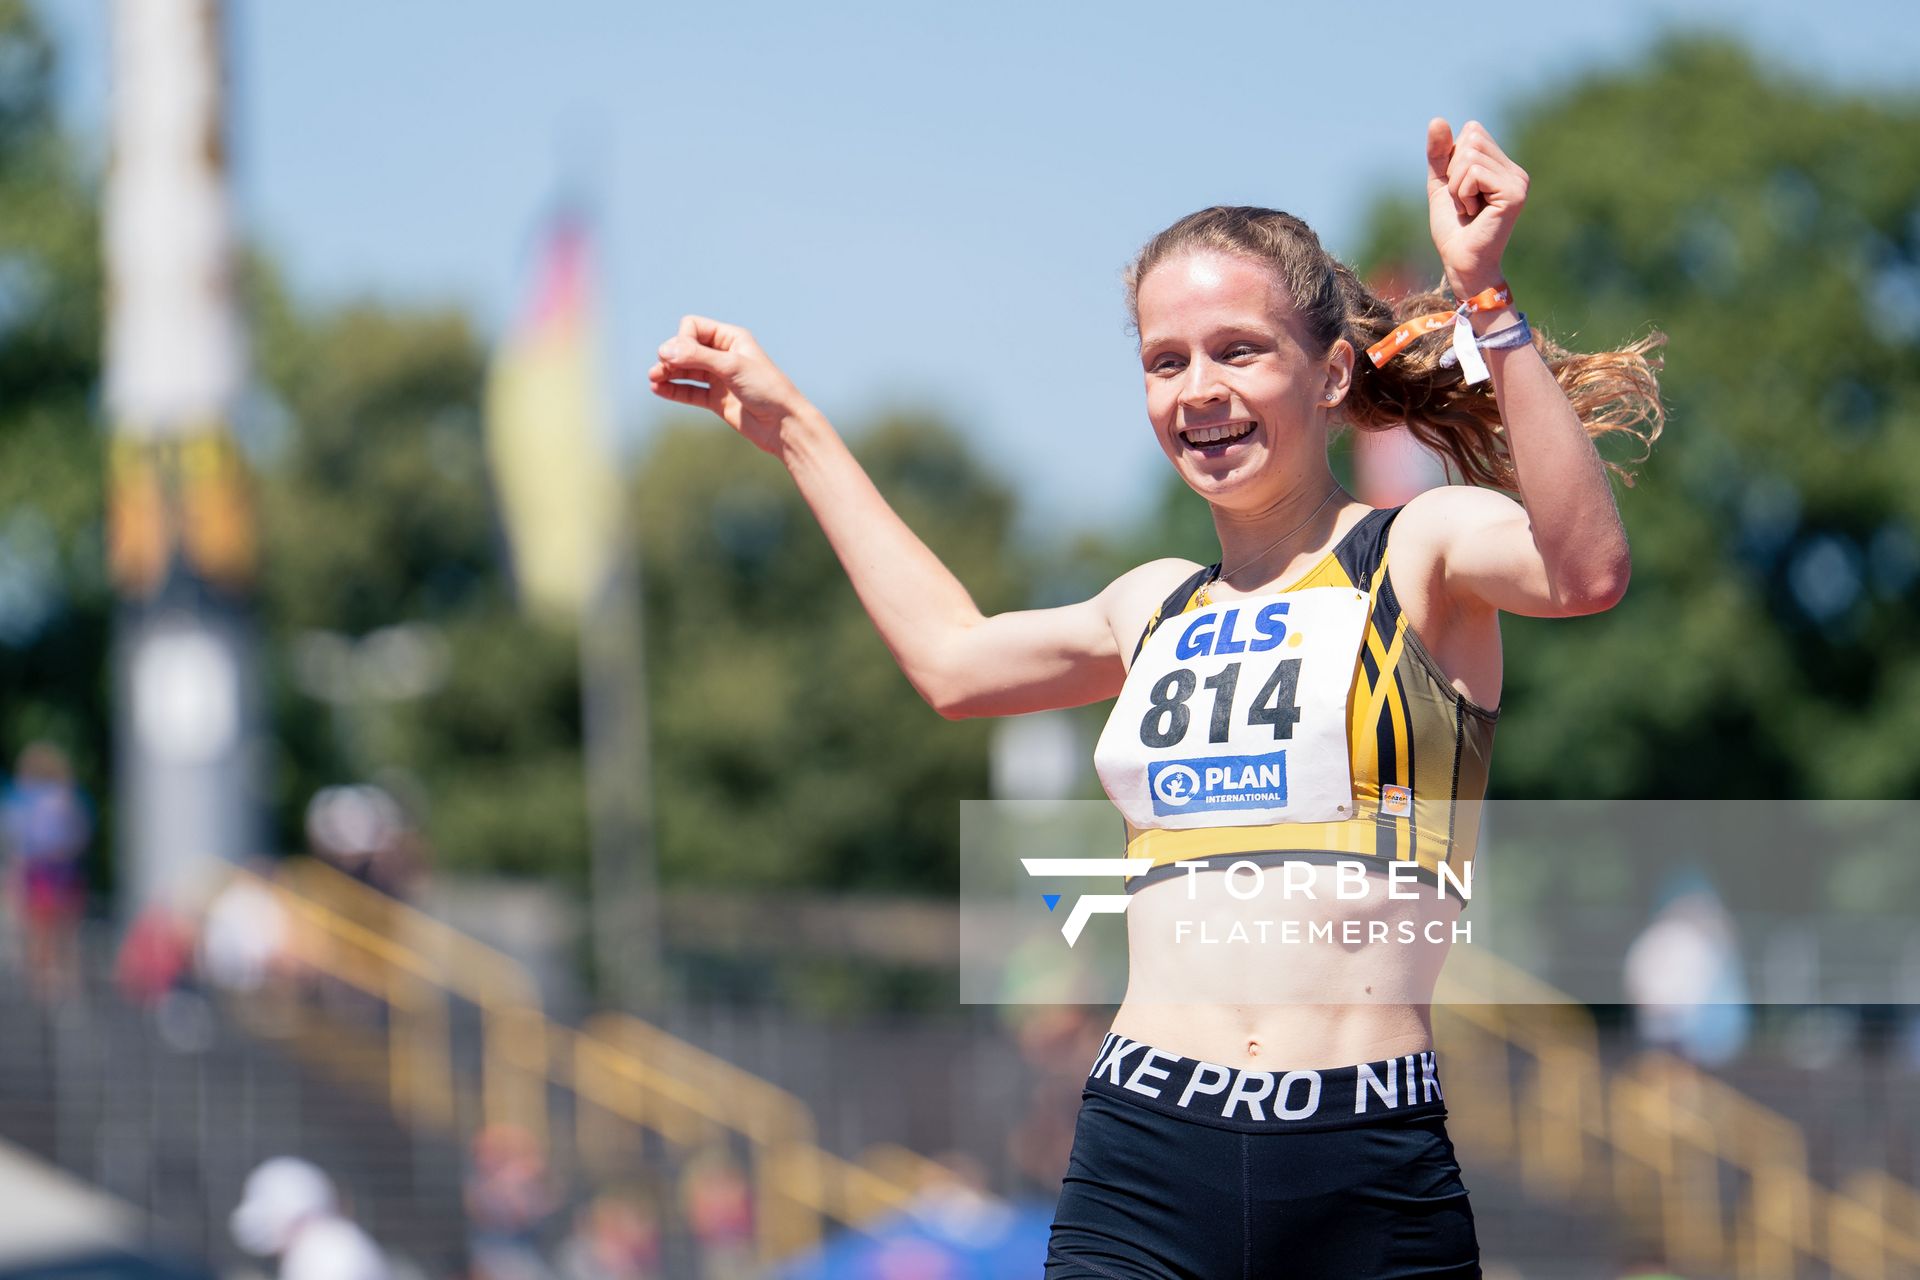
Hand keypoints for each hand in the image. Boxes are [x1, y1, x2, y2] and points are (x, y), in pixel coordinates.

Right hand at [648, 316, 810, 455]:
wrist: (784, 424)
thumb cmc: (766, 389)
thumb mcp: (731, 367)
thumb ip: (697, 357)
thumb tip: (664, 350)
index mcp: (732, 338)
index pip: (693, 327)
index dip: (682, 340)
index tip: (680, 356)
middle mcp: (724, 355)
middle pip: (685, 348)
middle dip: (670, 357)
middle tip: (659, 370)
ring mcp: (720, 378)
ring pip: (685, 370)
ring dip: (668, 373)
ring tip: (653, 379)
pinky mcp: (717, 400)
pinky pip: (690, 391)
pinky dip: (674, 390)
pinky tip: (658, 390)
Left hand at [1425, 119, 1527, 300]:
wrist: (1460, 262)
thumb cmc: (1453, 229)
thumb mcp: (1442, 183)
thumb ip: (1440, 153)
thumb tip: (1438, 119)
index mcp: (1502, 166)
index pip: (1472, 131)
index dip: (1453, 160)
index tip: (1460, 191)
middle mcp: (1515, 171)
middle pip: (1472, 138)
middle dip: (1454, 172)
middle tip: (1464, 202)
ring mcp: (1518, 181)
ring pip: (1470, 155)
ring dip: (1457, 187)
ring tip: (1468, 209)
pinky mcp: (1514, 193)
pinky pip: (1474, 173)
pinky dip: (1462, 193)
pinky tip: (1473, 213)